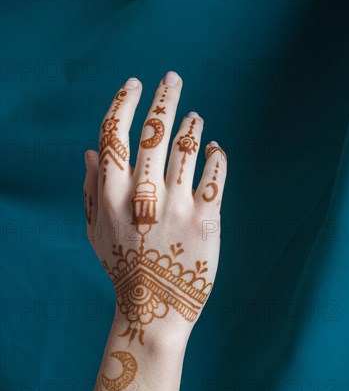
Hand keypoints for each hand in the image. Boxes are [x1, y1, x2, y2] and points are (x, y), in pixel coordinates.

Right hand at [84, 71, 226, 346]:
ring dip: (192, 126)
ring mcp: (177, 208)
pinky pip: (215, 175)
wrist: (156, 312)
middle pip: (153, 132)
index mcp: (112, 198)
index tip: (133, 84)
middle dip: (163, 98)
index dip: (123, 103)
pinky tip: (215, 149)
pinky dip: (216, 155)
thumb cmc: (124, 270)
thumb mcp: (97, 234)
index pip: (114, 135)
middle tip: (172, 78)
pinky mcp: (206, 222)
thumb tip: (90, 151)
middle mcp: (144, 197)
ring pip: (187, 148)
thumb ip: (91, 191)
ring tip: (195, 118)